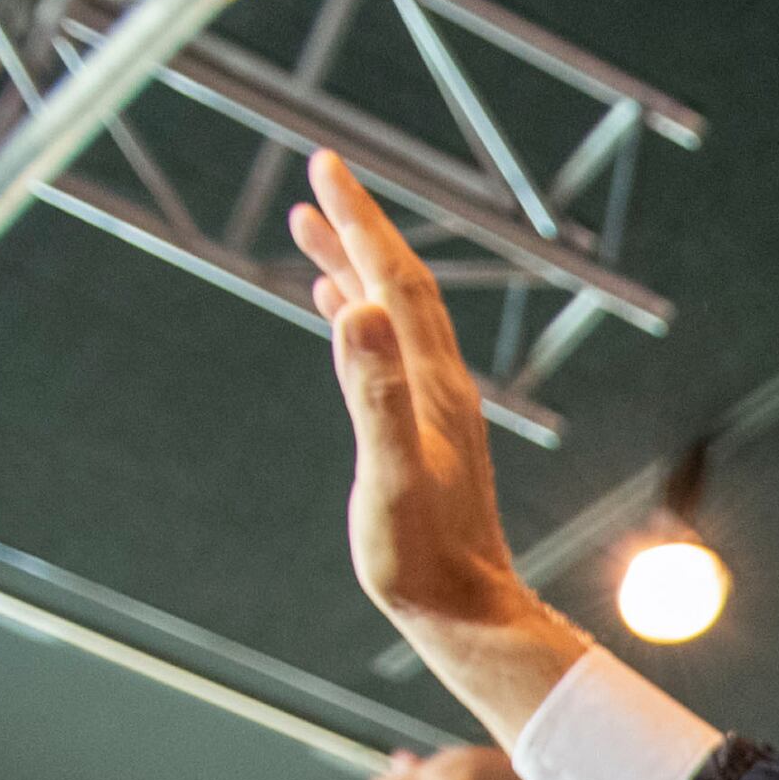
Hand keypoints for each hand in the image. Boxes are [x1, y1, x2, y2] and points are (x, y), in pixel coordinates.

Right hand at [285, 151, 590, 736]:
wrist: (468, 614)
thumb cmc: (423, 557)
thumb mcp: (388, 473)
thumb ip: (373, 393)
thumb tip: (357, 308)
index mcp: (431, 384)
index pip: (394, 280)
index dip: (360, 220)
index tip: (324, 165)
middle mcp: (438, 386)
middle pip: (397, 286)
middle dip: (358, 226)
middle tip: (317, 174)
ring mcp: (433, 410)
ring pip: (391, 318)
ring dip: (354, 267)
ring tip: (310, 229)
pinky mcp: (424, 436)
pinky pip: (388, 358)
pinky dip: (360, 322)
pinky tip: (342, 313)